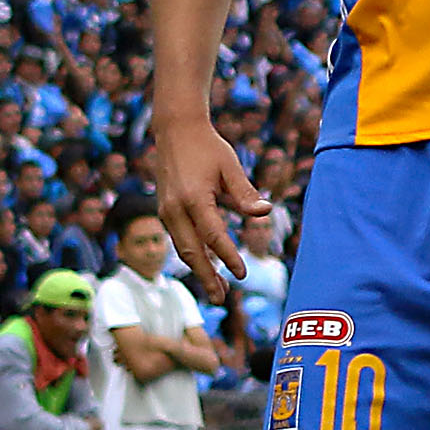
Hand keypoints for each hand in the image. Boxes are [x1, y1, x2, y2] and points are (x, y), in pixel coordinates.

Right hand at [152, 112, 268, 296]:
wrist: (175, 129)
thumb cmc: (208, 146)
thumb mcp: (230, 165)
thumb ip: (245, 193)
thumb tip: (265, 212)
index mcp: (194, 198)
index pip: (213, 236)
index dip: (228, 257)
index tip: (242, 274)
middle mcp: (175, 208)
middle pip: (192, 252)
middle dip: (207, 277)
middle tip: (221, 299)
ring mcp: (166, 210)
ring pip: (183, 249)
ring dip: (199, 270)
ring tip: (215, 289)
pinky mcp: (164, 210)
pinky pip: (178, 239)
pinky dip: (192, 255)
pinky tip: (206, 265)